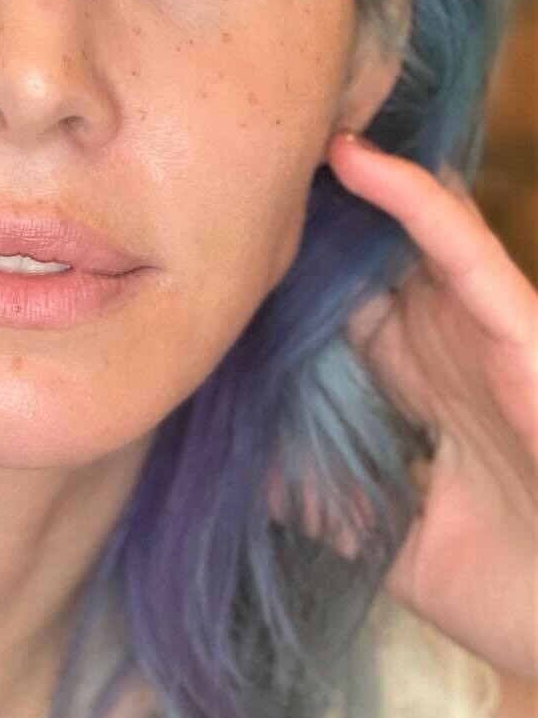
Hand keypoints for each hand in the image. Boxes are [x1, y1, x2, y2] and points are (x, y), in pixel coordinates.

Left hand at [274, 131, 537, 682]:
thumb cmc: (508, 590)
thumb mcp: (383, 534)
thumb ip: (315, 492)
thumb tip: (226, 459)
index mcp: (412, 381)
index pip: (334, 300)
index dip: (283, 262)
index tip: (211, 224)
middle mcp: (442, 342)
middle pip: (364, 249)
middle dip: (308, 204)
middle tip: (229, 151)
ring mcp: (483, 329)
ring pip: (413, 227)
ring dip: (352, 177)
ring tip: (282, 126)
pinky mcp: (522, 328)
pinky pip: (464, 248)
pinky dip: (414, 199)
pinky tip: (354, 158)